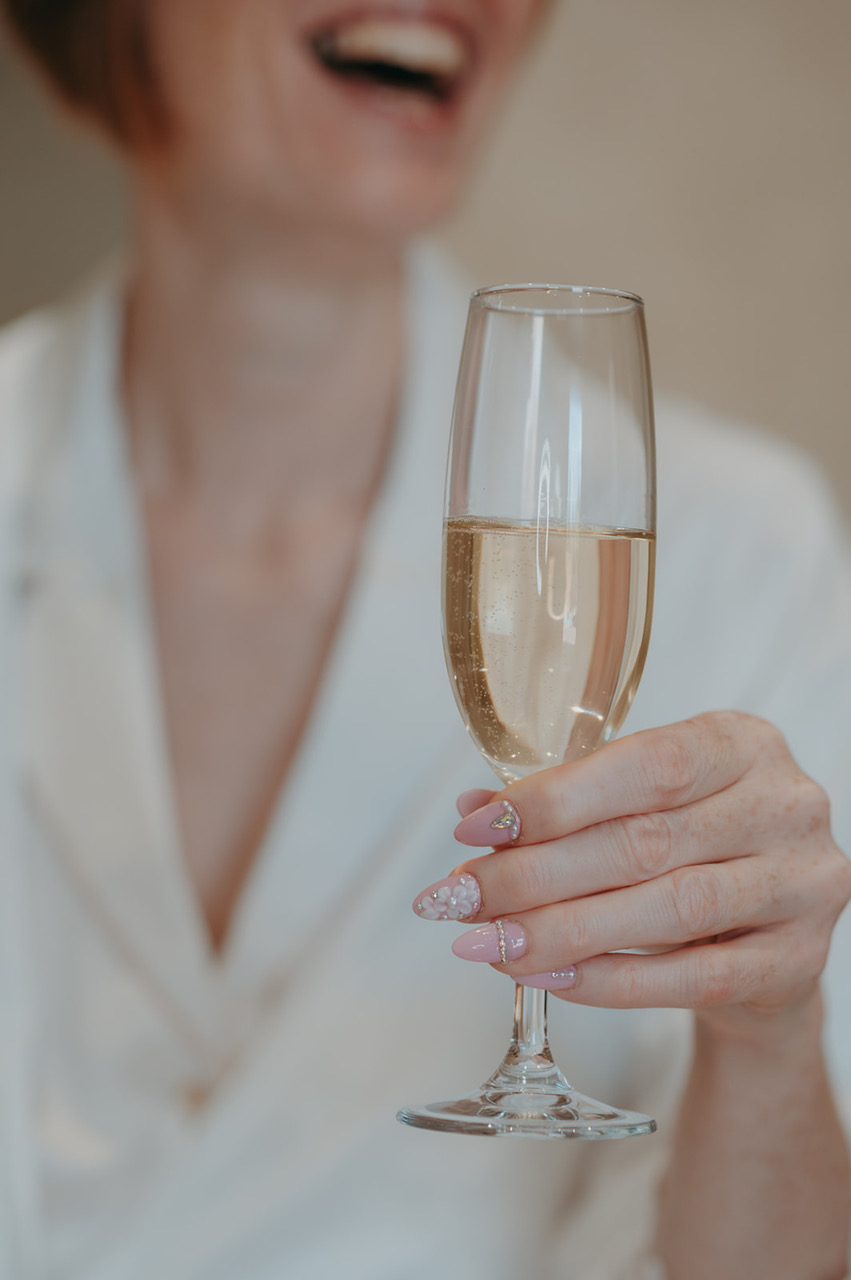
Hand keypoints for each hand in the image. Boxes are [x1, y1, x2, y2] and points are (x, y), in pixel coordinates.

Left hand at [413, 712, 850, 1036]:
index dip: (552, 800)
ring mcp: (801, 884)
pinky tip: (549, 977)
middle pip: (646, 841)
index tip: (473, 830)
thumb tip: (472, 814)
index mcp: (742, 743)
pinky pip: (693, 977)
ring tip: (491, 944)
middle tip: (462, 897)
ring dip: (564, 930)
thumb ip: (564, 801)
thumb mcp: (639, 802)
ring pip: (670, 909)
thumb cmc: (692, 844)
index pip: (645, 765)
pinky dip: (611, 981)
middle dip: (537, 873)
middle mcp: (783, 805)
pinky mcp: (797, 961)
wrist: (767, 933)